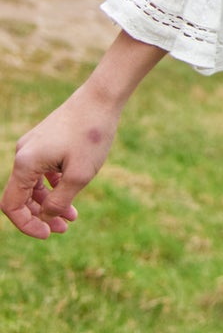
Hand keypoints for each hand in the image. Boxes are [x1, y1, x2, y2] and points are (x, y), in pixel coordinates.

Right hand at [2, 31, 163, 239]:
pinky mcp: (44, 140)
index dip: (27, 225)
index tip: (48, 234)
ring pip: (33, 184)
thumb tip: (45, 216)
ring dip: (49, 202)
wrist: (101, 98)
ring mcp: (33, 145)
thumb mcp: (78, 176)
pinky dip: (53, 185)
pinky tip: (71, 194)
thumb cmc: (91, 135)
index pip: (12, 205)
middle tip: (64, 228)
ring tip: (72, 216)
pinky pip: (42, 170)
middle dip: (41, 215)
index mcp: (25, 163)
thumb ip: (58, 202)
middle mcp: (23, 154)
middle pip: (22, 196)